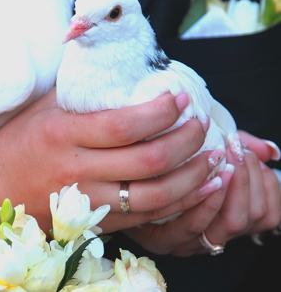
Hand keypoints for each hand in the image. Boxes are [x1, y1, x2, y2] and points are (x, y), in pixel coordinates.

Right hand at [0, 89, 219, 232]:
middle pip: (148, 160)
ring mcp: (86, 201)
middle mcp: (77, 169)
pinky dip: (179, 204)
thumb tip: (114, 64)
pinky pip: (145, 219)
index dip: (161, 111)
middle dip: (187, 141)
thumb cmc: (16, 142)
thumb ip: (78, 88)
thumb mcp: (42, 107)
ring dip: (193, 177)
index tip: (180, 97)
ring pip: (154, 196)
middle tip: (202, 123)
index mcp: (63, 134)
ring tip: (213, 158)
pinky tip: (198, 188)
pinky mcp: (92, 223)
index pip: (125, 124)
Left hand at [122, 131, 280, 255]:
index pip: (265, 212)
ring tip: (221, 157)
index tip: (250, 153)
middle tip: (235, 150)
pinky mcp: (161, 241)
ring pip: (229, 223)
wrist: (127, 178)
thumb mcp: (209, 156)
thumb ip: (241, 154)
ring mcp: (189, 243)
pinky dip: (204, 202)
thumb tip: (270, 151)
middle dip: (247, 180)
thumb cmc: (175, 165)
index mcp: (226, 219)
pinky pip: (193, 227)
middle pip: (248, 217)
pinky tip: (204, 177)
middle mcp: (212, 236)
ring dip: (231, 187)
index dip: (265, 182)